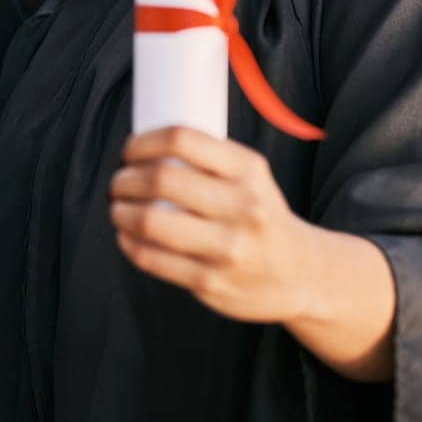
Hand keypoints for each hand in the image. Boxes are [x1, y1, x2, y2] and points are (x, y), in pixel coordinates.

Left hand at [109, 126, 316, 322]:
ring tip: (118, 209)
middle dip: (124, 179)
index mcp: (247, 170)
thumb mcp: (250, 176)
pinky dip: (128, 243)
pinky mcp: (211, 283)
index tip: (129, 151)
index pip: (181, 139)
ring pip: (150, 221)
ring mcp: (227, 248)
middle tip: (118, 183)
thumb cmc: (260, 215)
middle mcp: (242, 207)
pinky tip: (127, 236)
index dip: (142, 142)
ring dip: (120, 212)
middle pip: (160, 179)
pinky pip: (152, 258)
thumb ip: (207, 159)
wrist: (303, 274)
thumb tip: (143, 147)